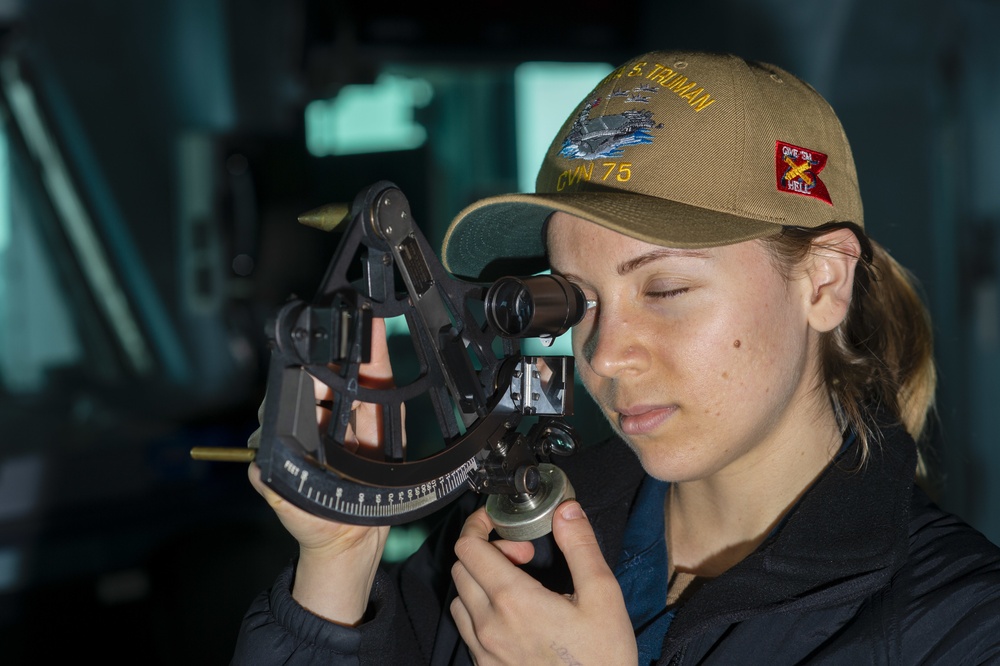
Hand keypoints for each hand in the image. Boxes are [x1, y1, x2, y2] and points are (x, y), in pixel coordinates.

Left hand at [247, 318, 397, 624]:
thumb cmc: (312, 520)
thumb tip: (254, 462)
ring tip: (362, 325)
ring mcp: (352, 417)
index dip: (298, 372)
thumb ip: (269, 483)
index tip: (306, 356)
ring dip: (358, 350)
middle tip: (339, 328)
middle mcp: (322, 418)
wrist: (353, 542)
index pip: (292, 392)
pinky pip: (381, 391)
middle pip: (324, 377)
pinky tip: (378, 341)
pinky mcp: (381, 423)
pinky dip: (380, 364)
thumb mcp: (285, 502)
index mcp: (296, 429)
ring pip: (353, 377)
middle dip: (331, 352)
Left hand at [450, 502, 636, 664]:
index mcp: (513, 600)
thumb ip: (581, 546)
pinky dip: (481, 612)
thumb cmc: (602, 659)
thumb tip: (566, 510)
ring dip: (481, 583)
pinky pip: (468, 630)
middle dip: (487, 551)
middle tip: (525, 558)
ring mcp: (483, 651)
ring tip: (518, 587)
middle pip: (461, 568)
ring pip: (460, 599)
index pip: (468, 548)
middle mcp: (489, 625)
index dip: (479, 525)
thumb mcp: (603, 595)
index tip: (498, 522)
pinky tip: (514, 617)